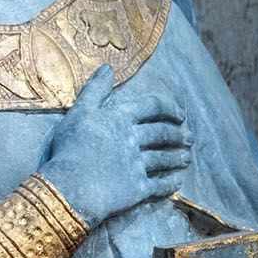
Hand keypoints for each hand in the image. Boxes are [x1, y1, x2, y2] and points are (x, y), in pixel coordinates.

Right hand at [39, 65, 191, 225]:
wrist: (69, 187)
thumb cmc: (69, 148)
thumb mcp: (77, 113)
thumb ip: (94, 91)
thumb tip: (107, 68)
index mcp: (120, 118)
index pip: (152, 106)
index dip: (169, 108)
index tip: (180, 114)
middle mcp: (133, 139)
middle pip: (162, 134)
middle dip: (177, 134)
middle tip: (189, 137)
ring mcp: (137, 165)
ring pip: (163, 159)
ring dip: (177, 158)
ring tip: (186, 158)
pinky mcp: (137, 189)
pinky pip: (159, 186)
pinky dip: (169, 184)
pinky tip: (177, 183)